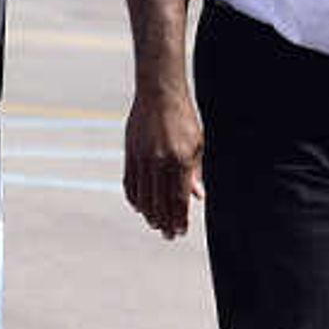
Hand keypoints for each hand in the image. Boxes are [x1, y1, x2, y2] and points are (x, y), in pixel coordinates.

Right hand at [122, 82, 203, 238]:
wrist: (158, 93)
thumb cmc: (183, 118)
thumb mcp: (197, 144)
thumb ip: (196, 172)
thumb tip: (198, 196)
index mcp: (180, 160)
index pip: (178, 199)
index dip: (180, 218)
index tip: (181, 231)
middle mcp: (159, 161)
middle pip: (160, 201)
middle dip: (165, 222)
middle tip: (169, 235)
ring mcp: (142, 156)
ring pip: (143, 194)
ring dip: (149, 213)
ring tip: (155, 224)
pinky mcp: (130, 152)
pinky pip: (129, 181)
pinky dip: (134, 197)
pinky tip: (139, 206)